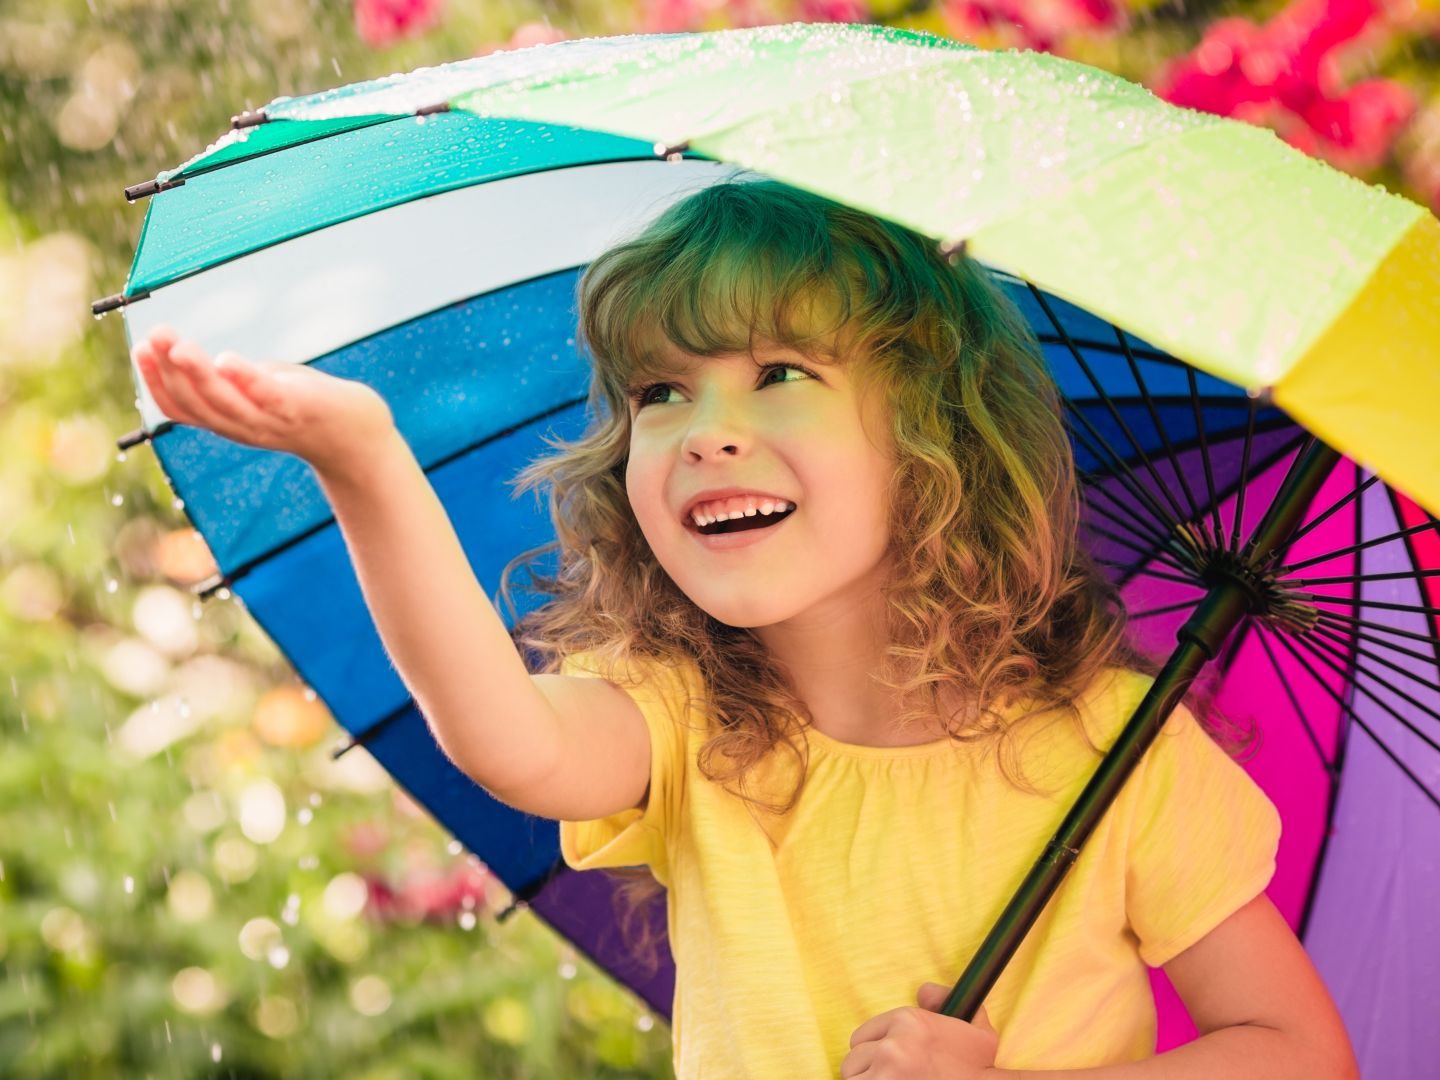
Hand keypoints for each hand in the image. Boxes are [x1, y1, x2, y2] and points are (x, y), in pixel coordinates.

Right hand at [132, 324, 394, 475]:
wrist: (359, 434)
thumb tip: (196, 355)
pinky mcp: (299, 410)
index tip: (141, 348)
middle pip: (196, 402)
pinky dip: (246, 379)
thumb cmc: (306, 405)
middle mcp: (243, 426)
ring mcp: (270, 421)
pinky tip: (227, 359)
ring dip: (196, 373)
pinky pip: (267, 397)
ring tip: (177, 345)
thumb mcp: (260, 387)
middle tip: (152, 336)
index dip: (156, 381)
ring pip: (224, 402)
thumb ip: (232, 375)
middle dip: (169, 368)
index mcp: (228, 420)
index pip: (180, 407)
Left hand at [840, 982, 999, 1078]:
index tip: (889, 1062)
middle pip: (855, 1057)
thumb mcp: (976, 1030)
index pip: (864, 1035)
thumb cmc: (979, 1071)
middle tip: (890, 1078)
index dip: (876, 1050)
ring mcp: (885, 1072)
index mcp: (908, 1021)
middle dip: (869, 1069)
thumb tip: (924, 991)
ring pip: (852, 1076)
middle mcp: (893, 1044)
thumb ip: (948, 1000)